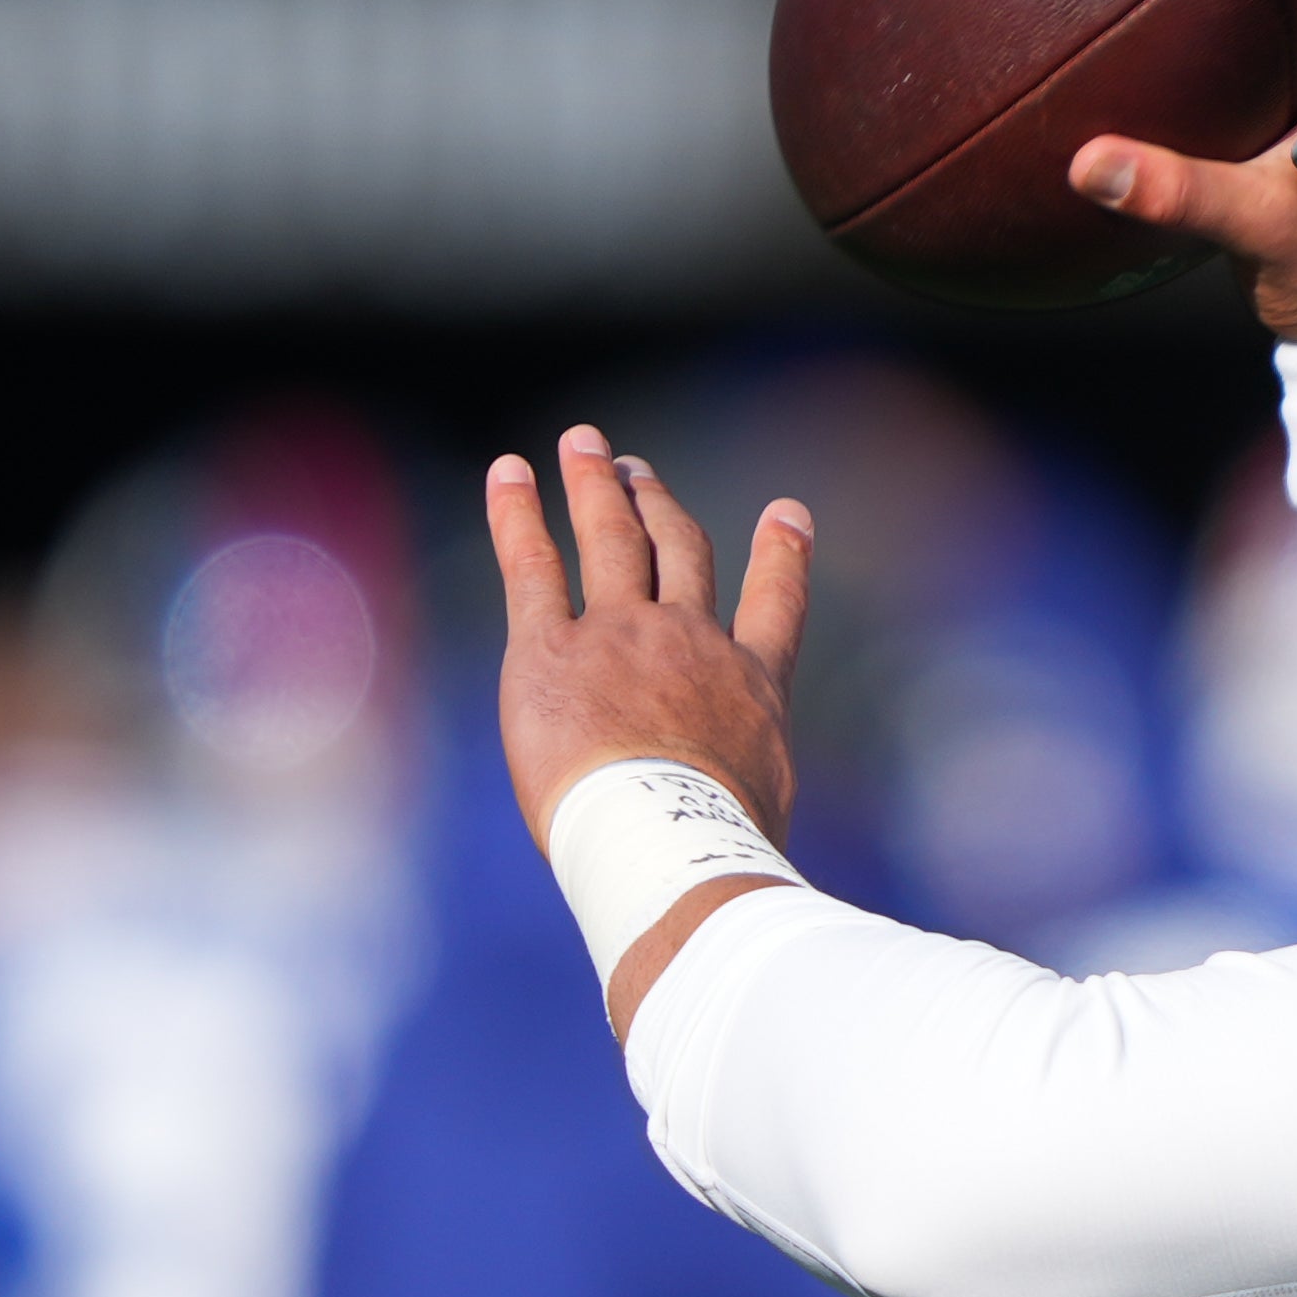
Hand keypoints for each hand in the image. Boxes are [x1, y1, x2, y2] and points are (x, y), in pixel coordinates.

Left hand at [486, 425, 810, 850]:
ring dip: (597, 485)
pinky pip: (532, 564)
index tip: (787, 513)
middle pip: (681, 554)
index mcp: (750, 687)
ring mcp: (623, 635)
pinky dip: (518, 512)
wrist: (673, 840)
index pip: (774, 610)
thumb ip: (739, 788)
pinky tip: (510, 470)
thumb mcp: (759, 813)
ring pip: (613, 539)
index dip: (782, 556)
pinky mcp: (552, 649)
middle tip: (640, 472)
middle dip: (660, 506)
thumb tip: (735, 832)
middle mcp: (691, 643)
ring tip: (585, 445)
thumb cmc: (717, 851)